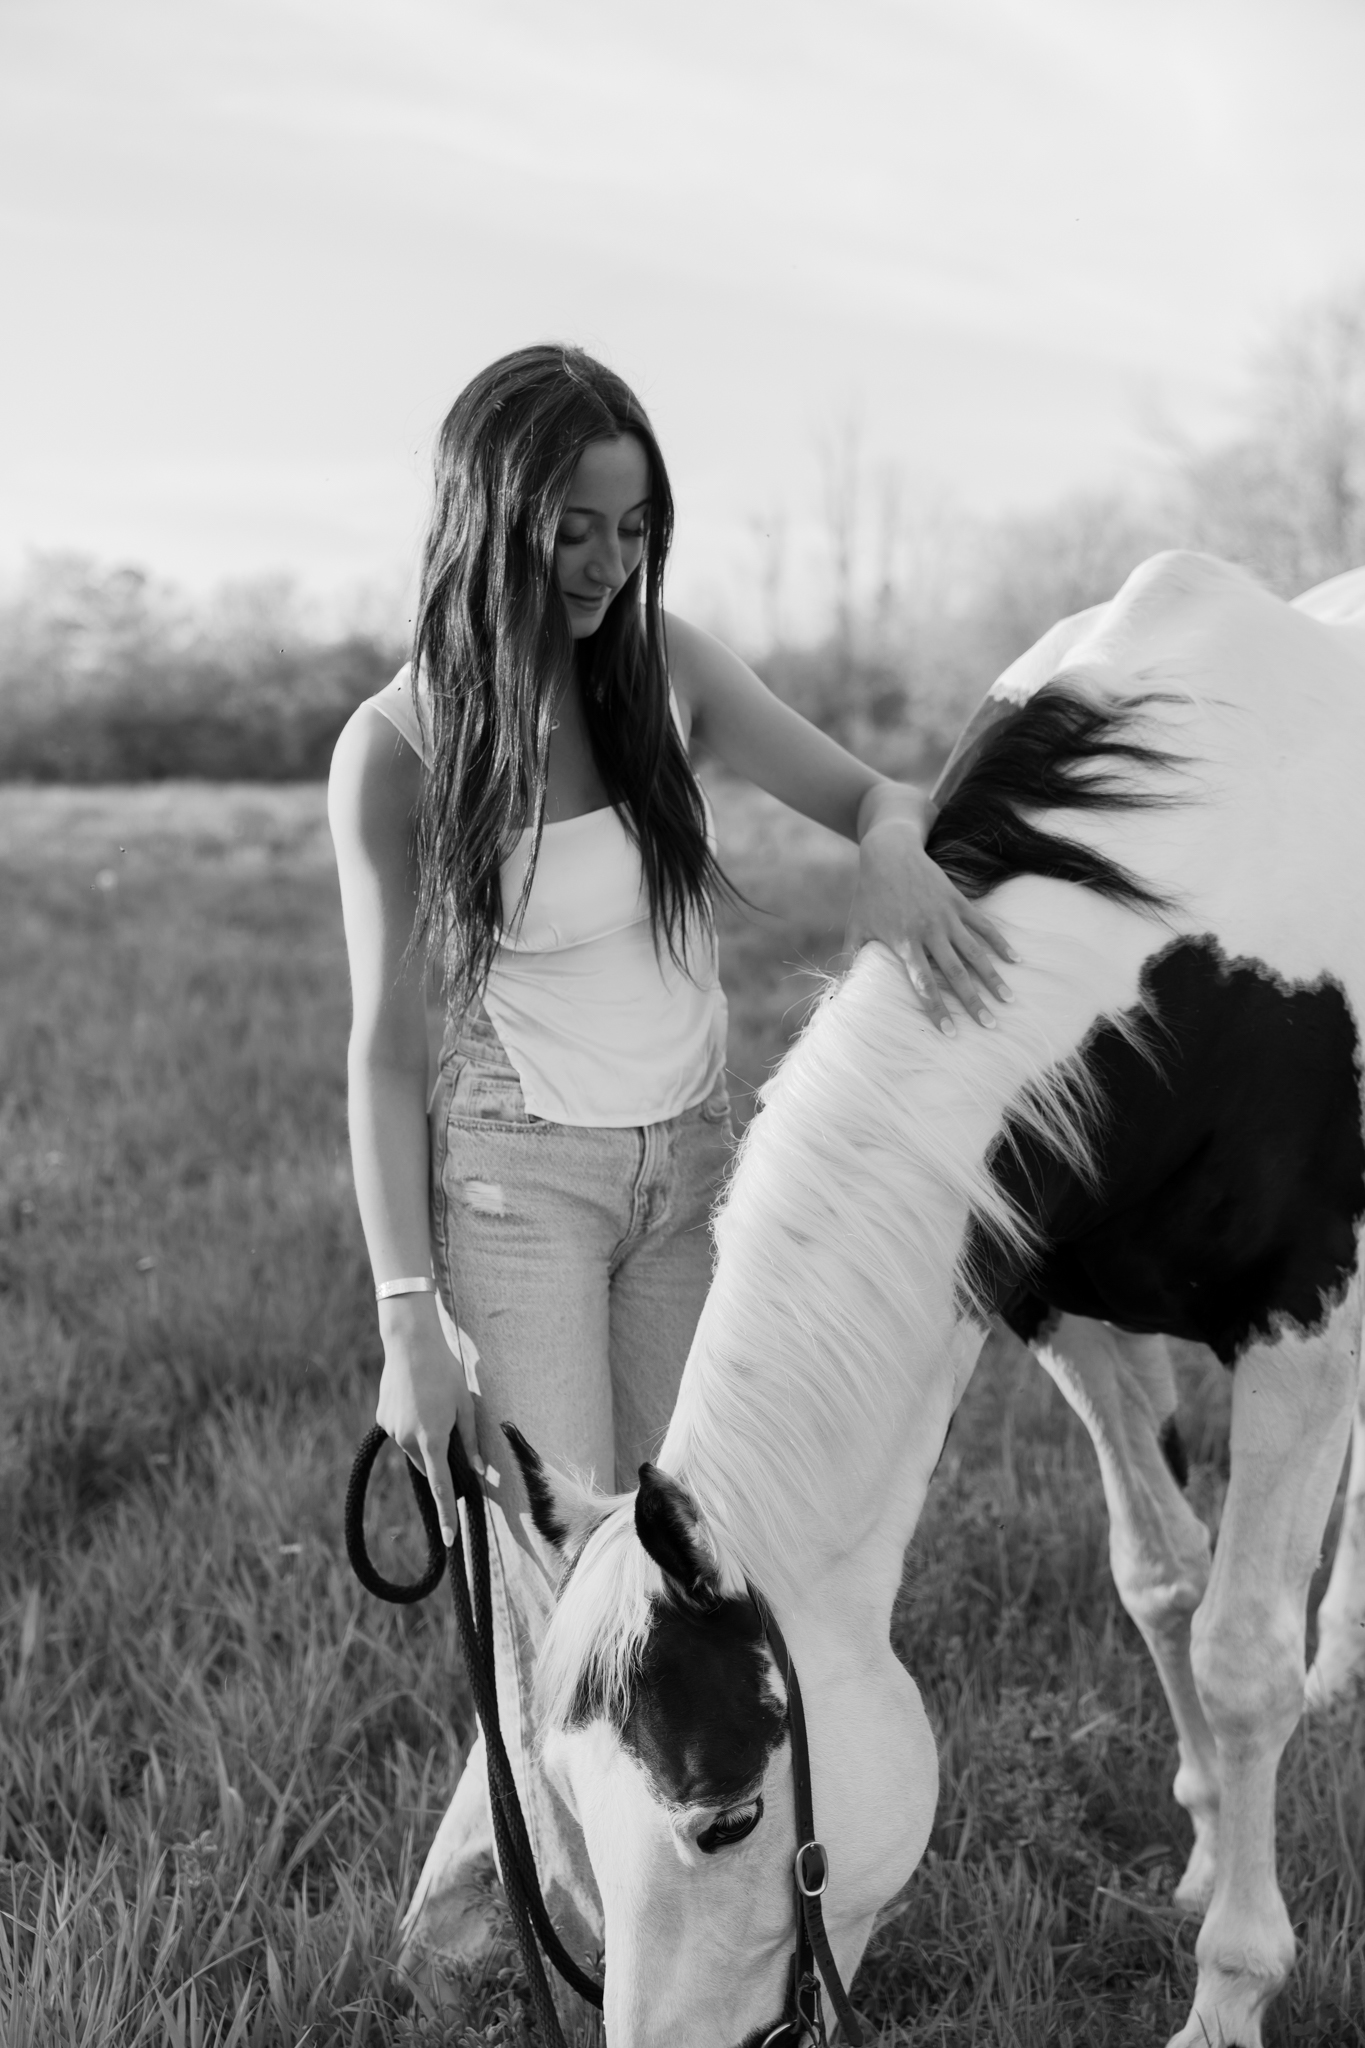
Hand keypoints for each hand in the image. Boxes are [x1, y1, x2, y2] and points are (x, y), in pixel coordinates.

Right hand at [375, 1295, 481, 1545]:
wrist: (409, 1344)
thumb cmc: (445, 1372)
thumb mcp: (466, 1405)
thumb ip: (470, 1441)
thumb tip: (477, 1471)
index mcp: (433, 1438)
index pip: (441, 1486)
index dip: (447, 1514)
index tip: (449, 1539)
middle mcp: (408, 1439)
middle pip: (428, 1465)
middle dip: (439, 1459)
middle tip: (450, 1428)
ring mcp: (392, 1430)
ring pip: (413, 1449)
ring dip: (425, 1439)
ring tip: (431, 1404)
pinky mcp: (382, 1419)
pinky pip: (401, 1432)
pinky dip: (410, 1425)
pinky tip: (416, 1399)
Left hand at [847, 814, 1016, 1035]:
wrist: (890, 853)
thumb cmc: (870, 895)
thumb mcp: (857, 928)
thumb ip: (851, 961)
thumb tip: (839, 994)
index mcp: (904, 943)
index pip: (924, 984)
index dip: (937, 1009)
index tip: (950, 1032)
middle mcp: (929, 932)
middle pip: (956, 973)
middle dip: (973, 1002)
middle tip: (990, 1026)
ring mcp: (947, 917)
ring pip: (975, 953)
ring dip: (993, 978)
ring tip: (1008, 1000)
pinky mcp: (959, 902)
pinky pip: (984, 926)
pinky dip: (1001, 943)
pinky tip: (1015, 960)